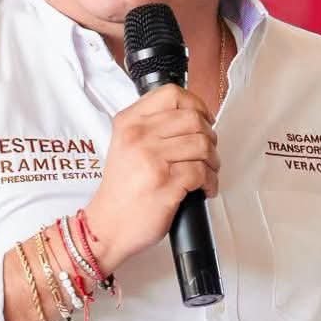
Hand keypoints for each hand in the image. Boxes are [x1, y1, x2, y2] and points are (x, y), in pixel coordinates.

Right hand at [82, 86, 218, 272]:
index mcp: (129, 122)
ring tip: (207, 172)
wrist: (106, 227)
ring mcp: (152, 159)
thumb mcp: (125, 146)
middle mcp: (139, 136)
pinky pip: (202, 172)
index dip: (196, 104)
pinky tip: (204, 189)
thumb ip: (151, 127)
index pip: (172, 94)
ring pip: (202, 144)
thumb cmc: (121, 191)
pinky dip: (211, 182)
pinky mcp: (166, 183)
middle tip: (208, 152)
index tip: (203, 119)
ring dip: (213, 161)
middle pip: (193, 119)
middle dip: (209, 137)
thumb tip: (193, 118)